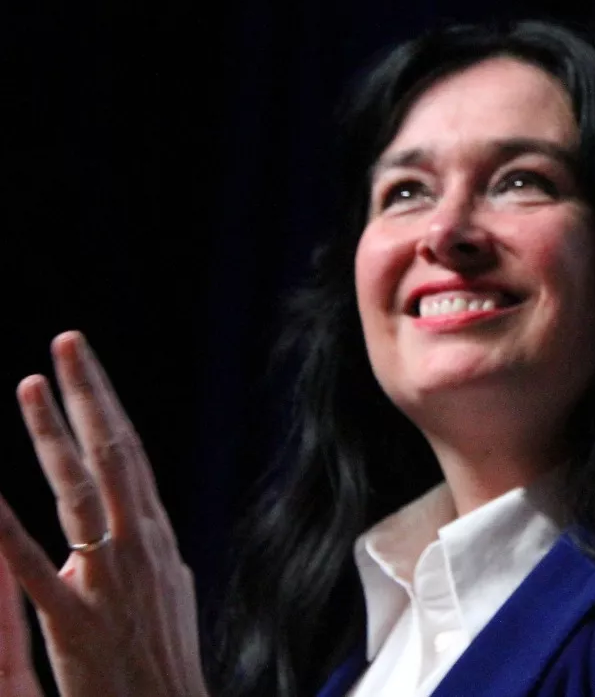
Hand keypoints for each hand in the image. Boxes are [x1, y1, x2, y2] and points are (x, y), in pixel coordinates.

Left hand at [0, 332, 207, 696]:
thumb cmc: (164, 674)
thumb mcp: (167, 602)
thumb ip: (143, 563)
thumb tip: (129, 533)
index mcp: (156, 542)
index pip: (130, 457)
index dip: (105, 407)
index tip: (83, 367)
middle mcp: (140, 549)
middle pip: (115, 454)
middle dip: (90, 394)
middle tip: (67, 342)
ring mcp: (111, 582)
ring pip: (81, 492)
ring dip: (54, 435)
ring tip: (30, 387)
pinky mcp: (77, 624)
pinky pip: (33, 570)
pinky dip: (7, 532)